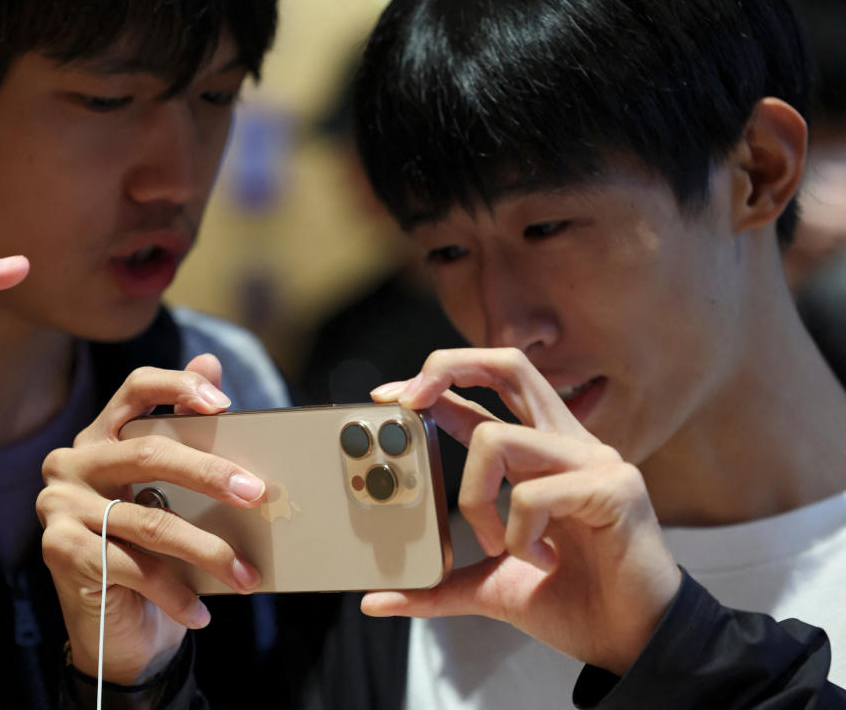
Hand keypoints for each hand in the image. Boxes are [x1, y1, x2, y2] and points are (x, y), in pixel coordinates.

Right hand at [38, 354, 264, 684]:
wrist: (118, 630)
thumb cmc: (153, 552)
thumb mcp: (175, 494)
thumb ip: (187, 434)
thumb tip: (211, 364)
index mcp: (101, 436)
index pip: (136, 388)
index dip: (178, 386)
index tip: (224, 403)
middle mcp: (72, 462)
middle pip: (148, 453)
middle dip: (210, 474)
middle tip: (257, 494)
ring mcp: (59, 506)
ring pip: (150, 519)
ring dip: (208, 551)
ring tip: (247, 574)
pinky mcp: (59, 550)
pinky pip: (134, 567)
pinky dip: (176, 594)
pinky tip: (202, 611)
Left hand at [367, 348, 681, 675]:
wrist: (633, 646)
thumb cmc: (576, 604)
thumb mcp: (490, 586)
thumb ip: (440, 584)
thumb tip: (378, 600)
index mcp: (541, 457)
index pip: (486, 395)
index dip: (438, 382)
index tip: (386, 397)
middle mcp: (567, 445)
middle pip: (509, 364)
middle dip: (448, 366)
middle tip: (408, 400)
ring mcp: (594, 460)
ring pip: (496, 438)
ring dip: (474, 500)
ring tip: (497, 547)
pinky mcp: (613, 487)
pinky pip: (531, 494)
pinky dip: (518, 536)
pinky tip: (544, 562)